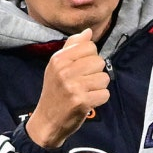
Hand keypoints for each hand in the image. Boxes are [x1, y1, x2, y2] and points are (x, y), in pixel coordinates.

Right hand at [26, 28, 110, 148]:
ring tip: (86, 92)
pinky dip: (99, 99)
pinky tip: (88, 102)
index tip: (82, 68)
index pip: (90, 46)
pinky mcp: (81, 102)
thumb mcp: (57, 66)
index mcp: (58, 59)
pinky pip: (105, 94)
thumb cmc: (55, 91)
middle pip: (99, 61)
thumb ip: (72, 47)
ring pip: (104, 78)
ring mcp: (73, 87)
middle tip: (84, 83)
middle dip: (96, 73)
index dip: (91, 57)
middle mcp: (64, 71)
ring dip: (99, 87)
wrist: (47, 120)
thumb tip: (88, 32)